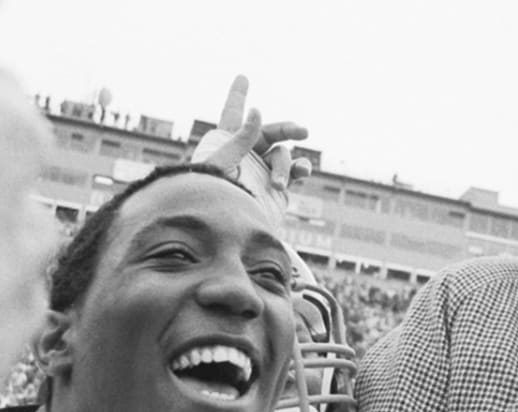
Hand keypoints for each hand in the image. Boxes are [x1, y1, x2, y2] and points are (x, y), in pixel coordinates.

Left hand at [192, 75, 310, 189]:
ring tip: (279, 182)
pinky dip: (300, 170)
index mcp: (227, 142)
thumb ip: (243, 136)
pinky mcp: (277, 187)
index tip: (242, 77)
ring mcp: (263, 170)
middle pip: (270, 131)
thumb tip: (258, 111)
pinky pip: (294, 172)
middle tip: (302, 132)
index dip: (237, 96)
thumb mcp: (224, 159)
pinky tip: (302, 172)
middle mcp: (247, 153)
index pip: (233, 114)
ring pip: (283, 154)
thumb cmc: (215, 193)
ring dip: (285, 165)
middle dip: (286, 129)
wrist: (225, 226)